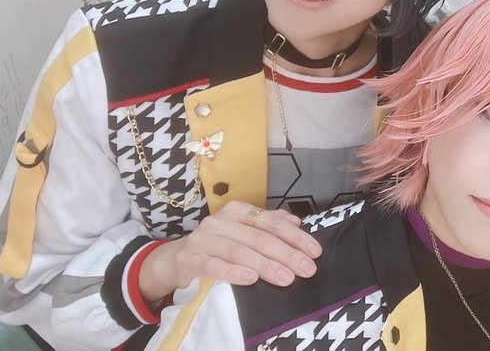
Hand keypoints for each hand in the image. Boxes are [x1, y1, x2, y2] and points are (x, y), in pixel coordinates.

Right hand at [139, 201, 320, 301]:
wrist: (175, 260)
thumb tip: (296, 222)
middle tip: (307, 269)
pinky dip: (233, 272)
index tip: (314, 252)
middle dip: (286, 254)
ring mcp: (203, 239)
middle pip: (259, 237)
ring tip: (286, 278)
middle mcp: (220, 221)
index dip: (295, 236)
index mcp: (237, 211)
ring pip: (239, 251)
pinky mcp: (189, 259)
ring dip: (265, 265)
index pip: (271, 222)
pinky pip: (213, 265)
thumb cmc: (218, 245)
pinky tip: (250, 279)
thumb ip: (268, 224)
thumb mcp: (243, 231)